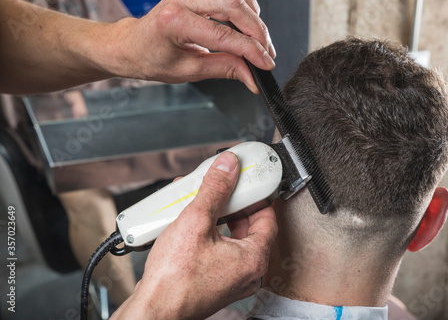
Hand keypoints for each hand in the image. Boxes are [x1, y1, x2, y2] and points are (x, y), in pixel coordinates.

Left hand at [110, 0, 275, 93]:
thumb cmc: (152, 57)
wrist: (133, 45)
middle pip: (235, 6)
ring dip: (254, 17)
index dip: (251, 51)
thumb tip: (251, 75)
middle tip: (267, 54)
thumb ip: (224, 69)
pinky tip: (249, 22)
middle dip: (258, 32)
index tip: (265, 64)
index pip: (224, 34)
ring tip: (260, 41)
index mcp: (175, 21)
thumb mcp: (189, 71)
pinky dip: (245, 4)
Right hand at [112, 152, 277, 319]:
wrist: (153, 310)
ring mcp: (231, 278)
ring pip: (231, 237)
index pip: (268, 215)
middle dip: (232, 202)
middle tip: (222, 187)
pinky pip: (218, 249)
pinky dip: (207, 232)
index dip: (257, 193)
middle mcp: (247, 271)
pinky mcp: (214, 281)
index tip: (247, 180)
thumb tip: (227, 168)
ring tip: (200, 201)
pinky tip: (189, 222)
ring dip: (217, 215)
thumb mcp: (196, 222)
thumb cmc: (174, 281)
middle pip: (249, 225)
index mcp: (253, 258)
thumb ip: (215, 190)